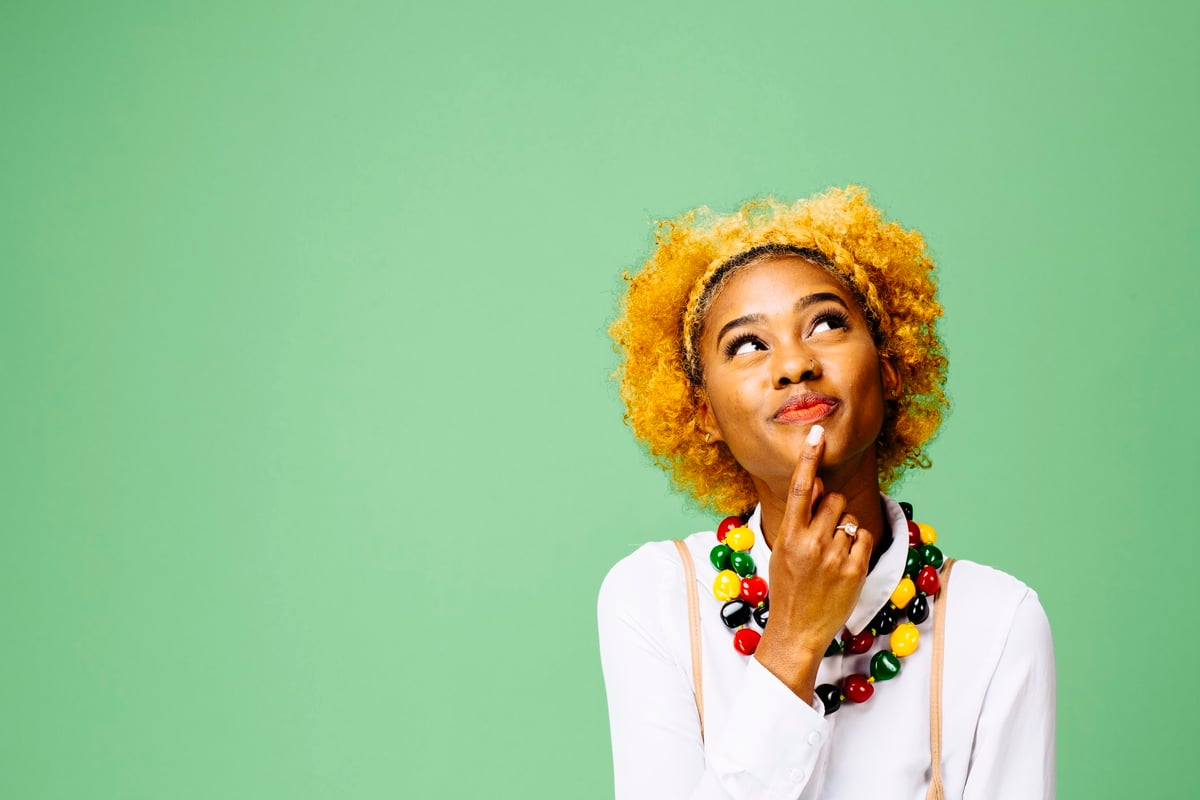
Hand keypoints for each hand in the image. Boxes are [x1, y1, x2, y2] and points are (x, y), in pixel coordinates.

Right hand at [753, 425, 874, 696]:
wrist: (797, 630)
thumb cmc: (788, 587)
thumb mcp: (782, 550)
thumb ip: (799, 517)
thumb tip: (816, 483)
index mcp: (788, 535)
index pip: (800, 487)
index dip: (808, 457)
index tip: (816, 433)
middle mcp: (811, 543)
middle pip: (833, 499)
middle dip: (832, 508)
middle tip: (824, 531)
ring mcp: (834, 557)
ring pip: (850, 518)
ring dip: (845, 528)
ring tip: (831, 553)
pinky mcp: (855, 570)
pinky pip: (864, 538)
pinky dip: (858, 545)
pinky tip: (845, 562)